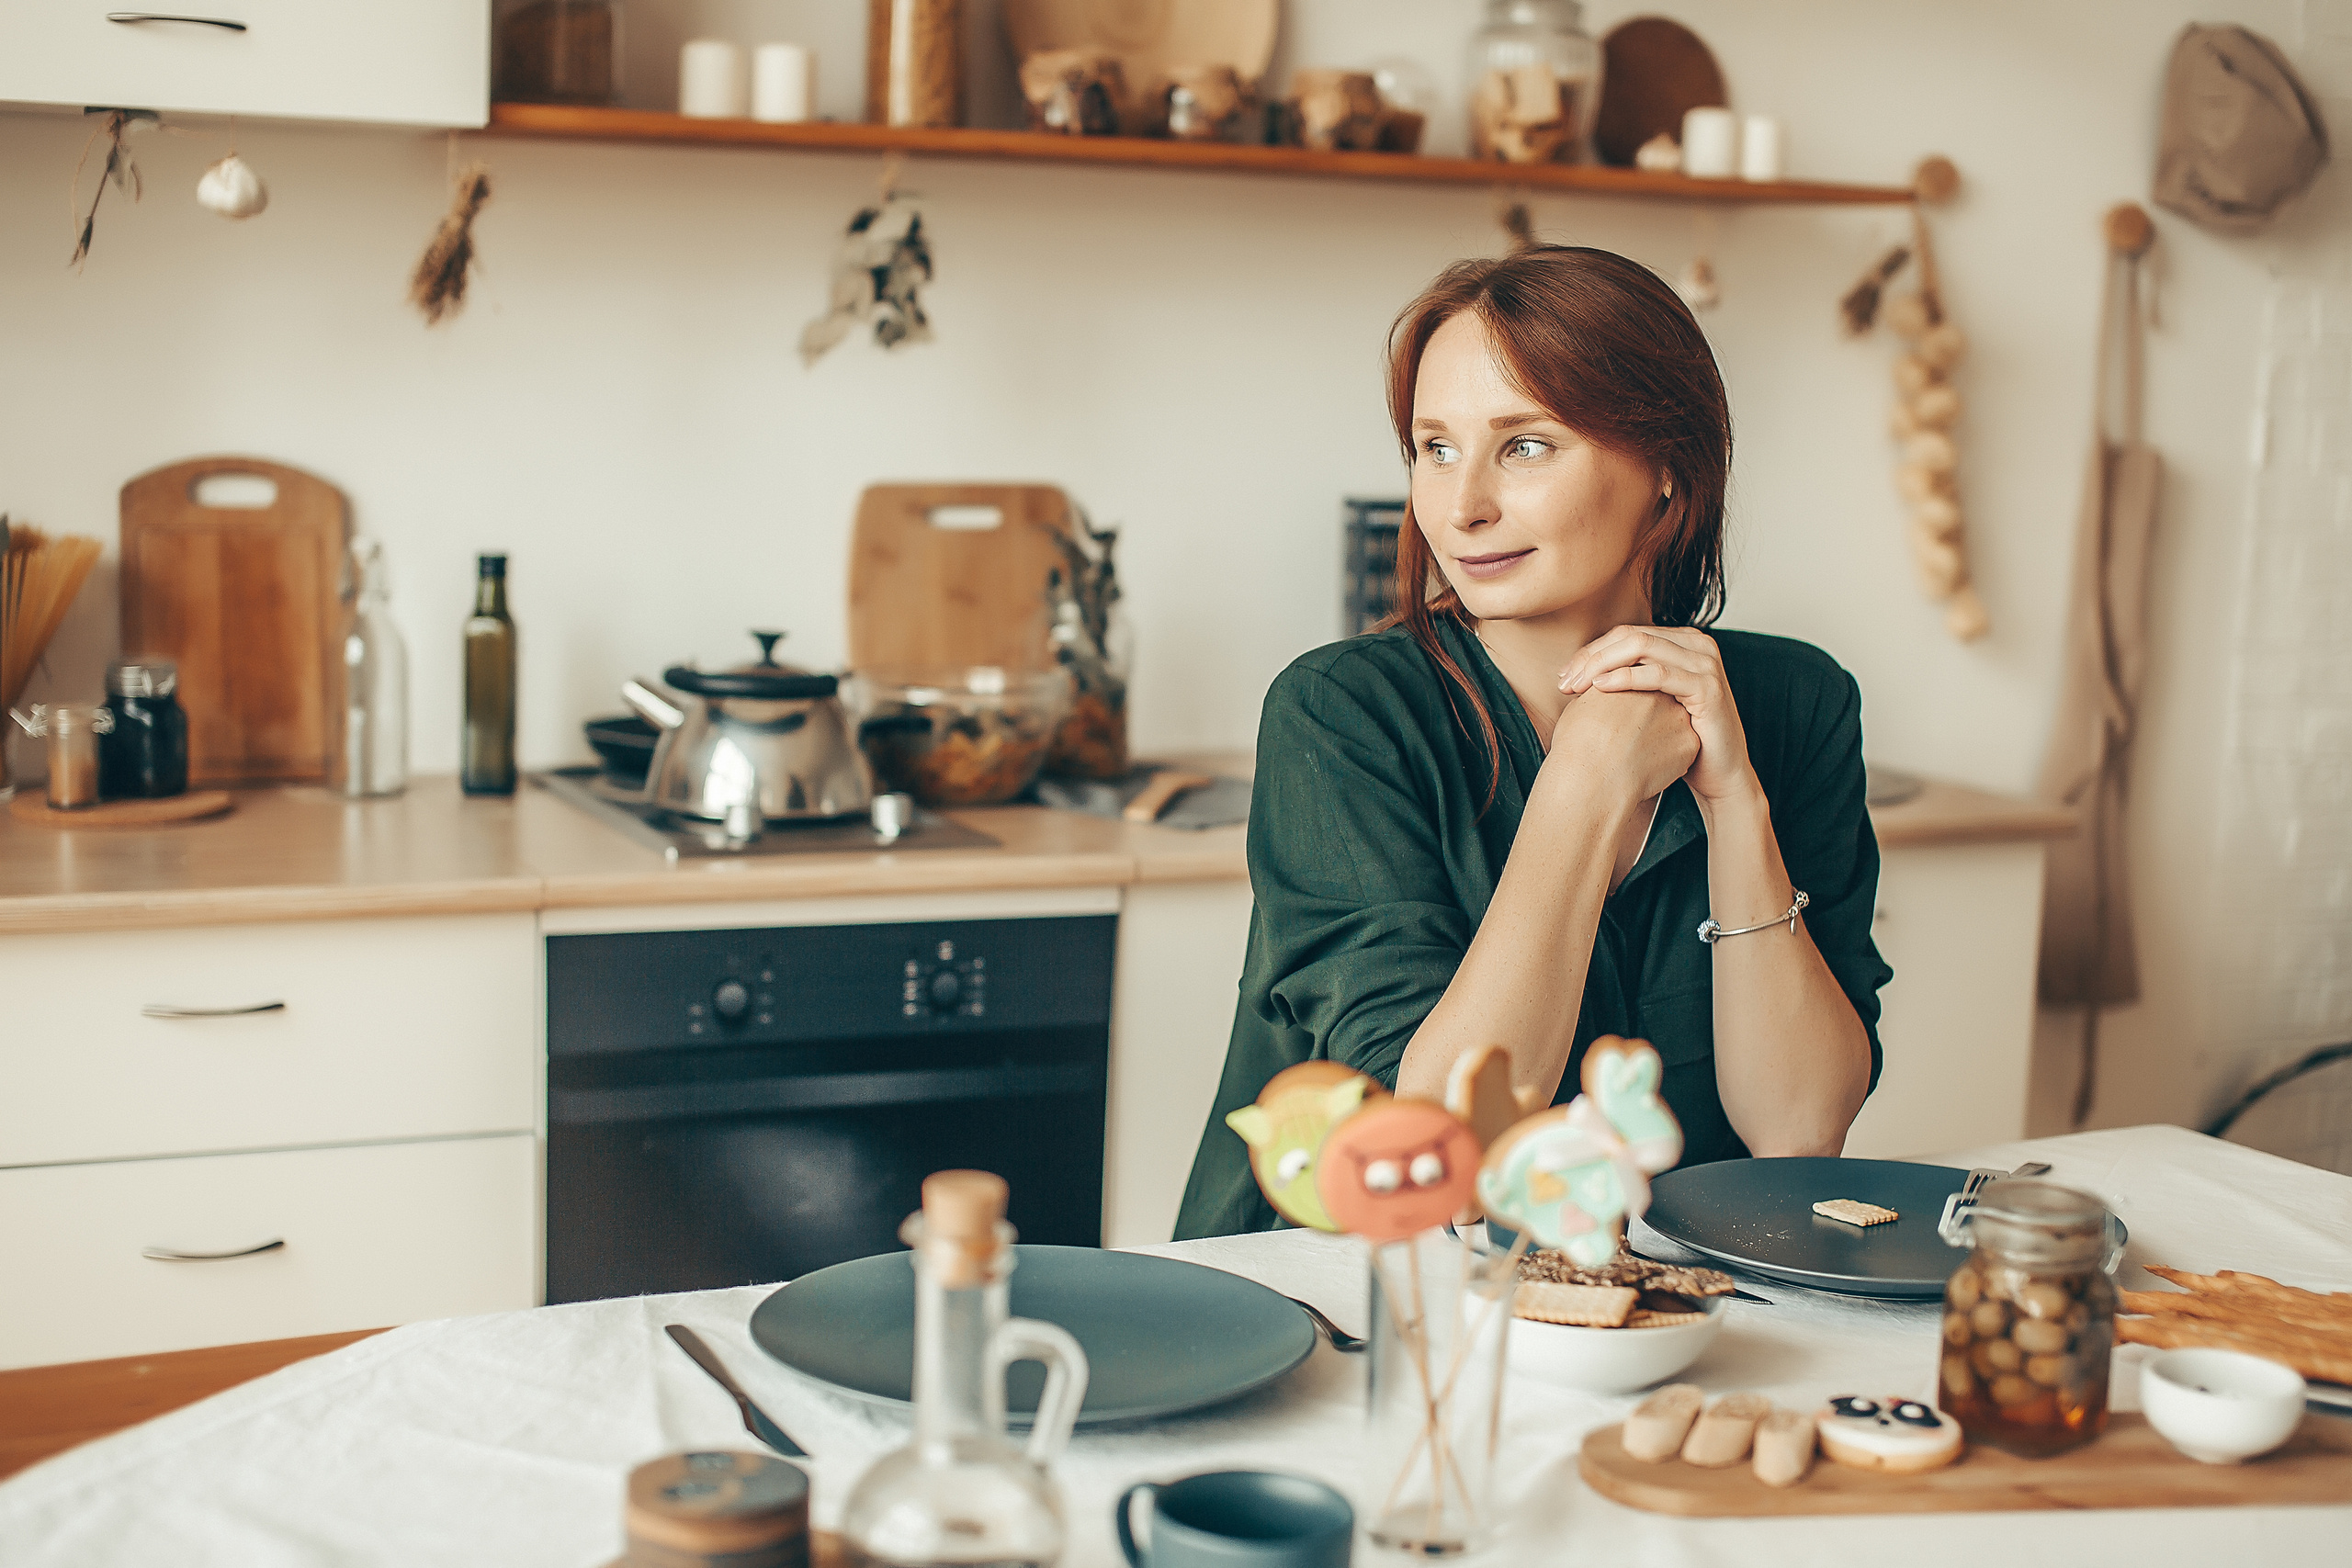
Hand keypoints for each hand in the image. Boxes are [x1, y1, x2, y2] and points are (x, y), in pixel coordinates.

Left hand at [1558, 627, 1757, 804]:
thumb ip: (1627, 677)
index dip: (1591, 652)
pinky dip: (1625, 678)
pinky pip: (1659, 674)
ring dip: (1602, 664)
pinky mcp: (1708, 687)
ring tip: (1576, 686)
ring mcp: (1705, 663)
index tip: (1564, 676)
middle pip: (1630, 635)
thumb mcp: (1651, 701)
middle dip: (1591, 657)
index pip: (1626, 634)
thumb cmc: (1678, 740)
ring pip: (1641, 647)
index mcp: (1682, 642)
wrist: (1719, 774)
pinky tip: (1600, 688)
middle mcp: (1697, 644)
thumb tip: (1577, 670)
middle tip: (1565, 682)